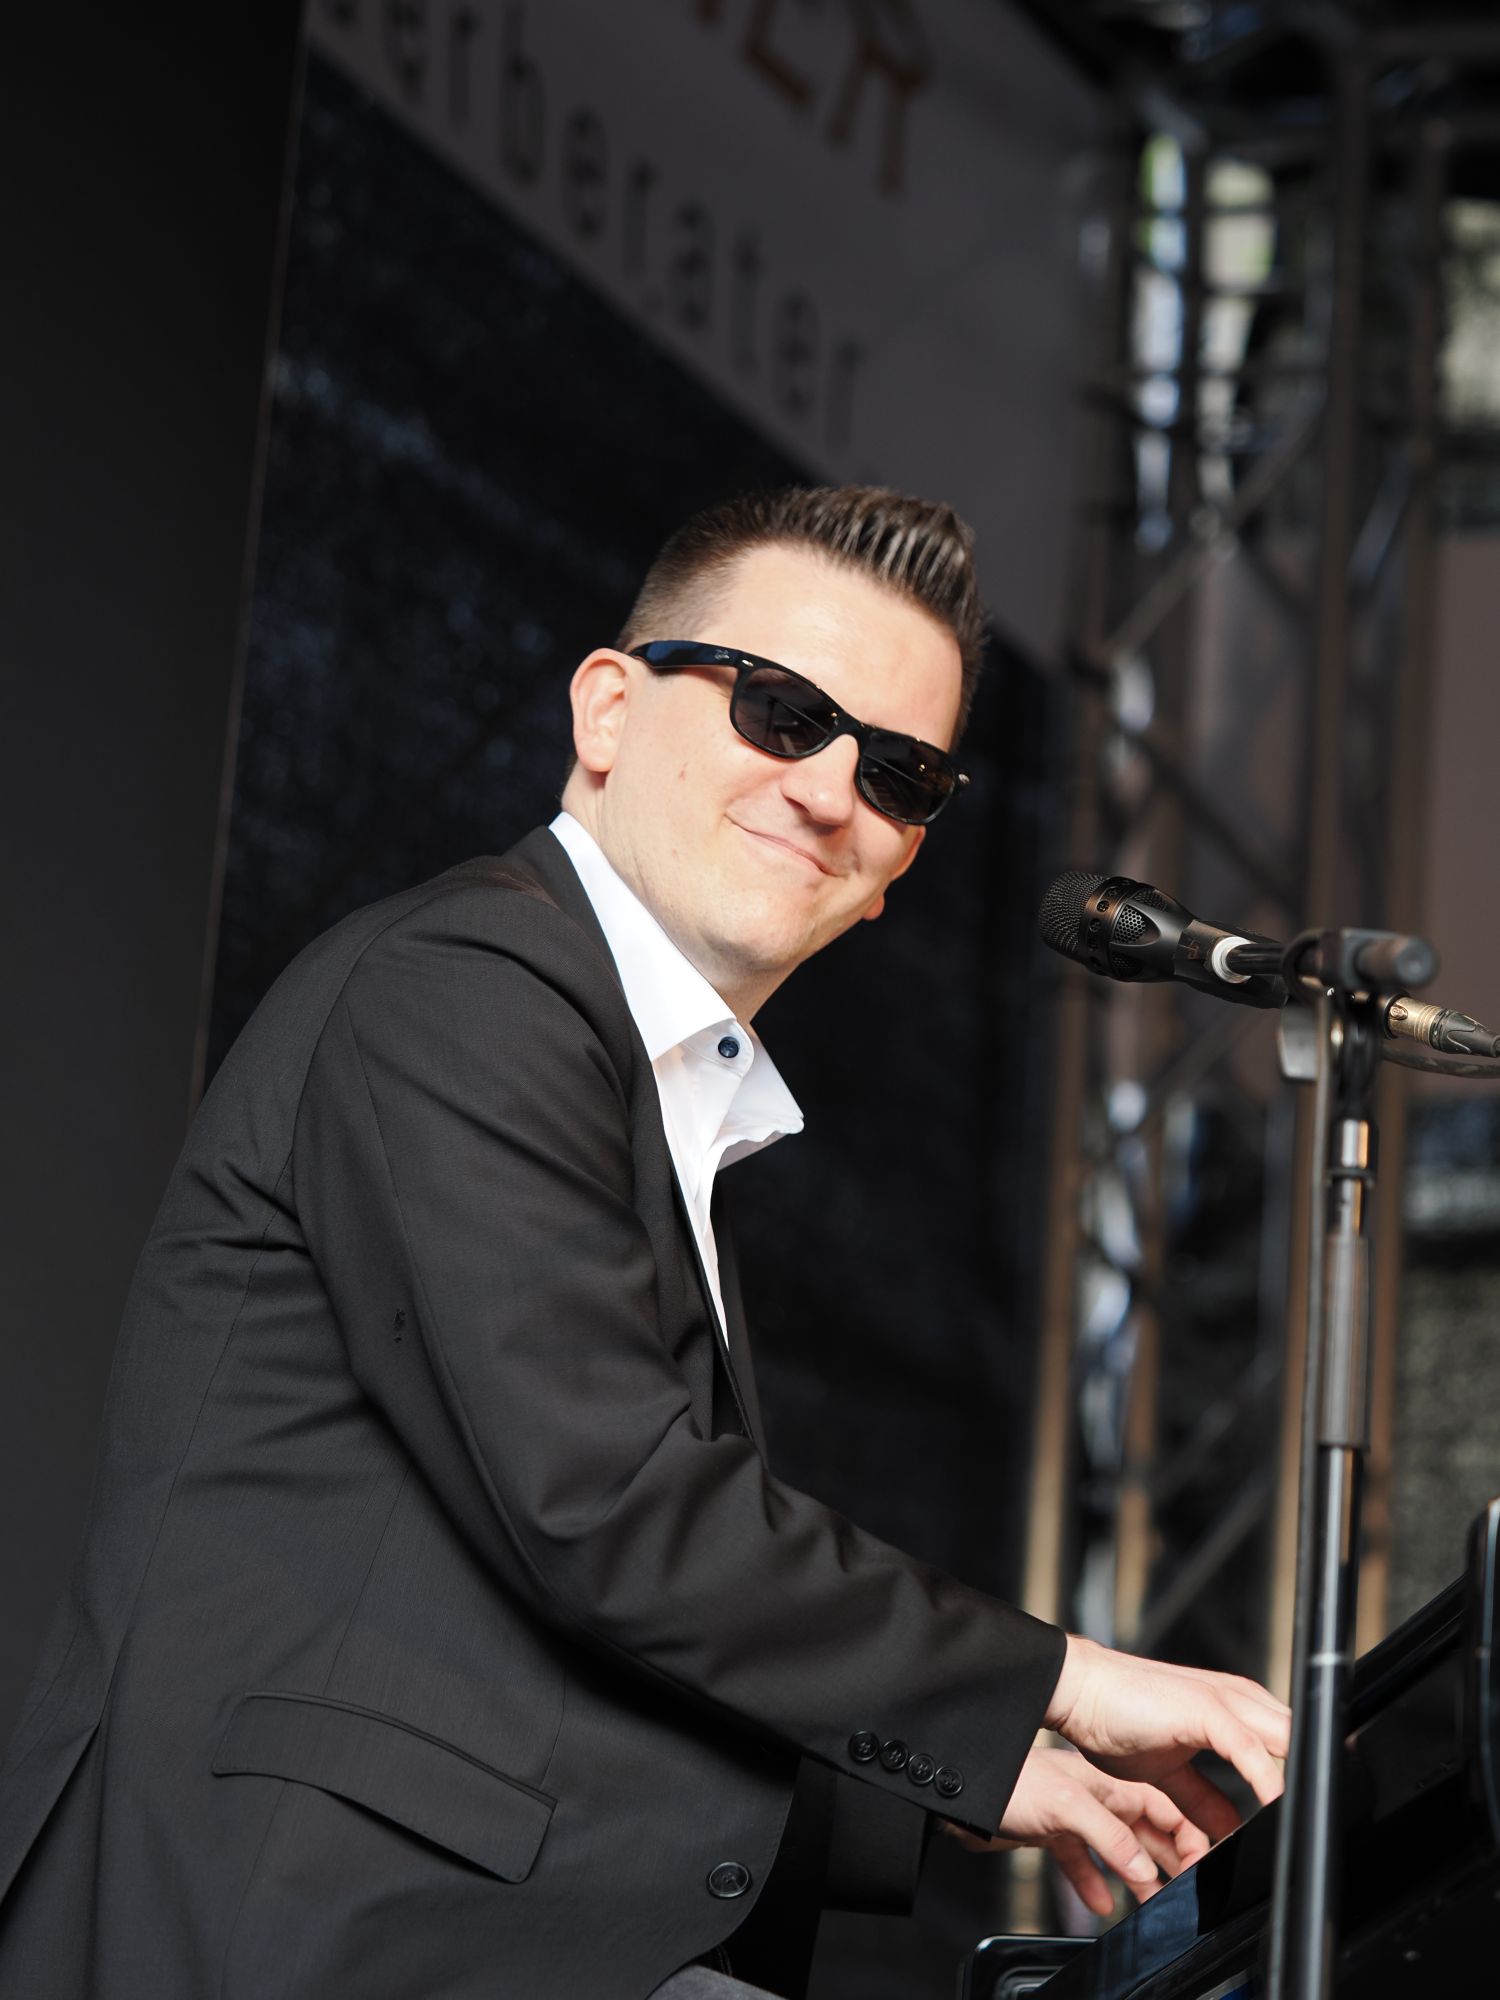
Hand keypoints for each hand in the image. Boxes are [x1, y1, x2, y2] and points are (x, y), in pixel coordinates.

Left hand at [942, 1744, 1211, 1916]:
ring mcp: (1074, 1817)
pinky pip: (1081, 1863)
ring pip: (1117, 1851)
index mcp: (1108, 1784)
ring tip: (1150, 1901)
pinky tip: (1099, 1903)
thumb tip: (1145, 1868)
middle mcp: (1095, 1799)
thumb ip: (1109, 1835)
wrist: (963, 1797)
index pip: (1162, 1808)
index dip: (1186, 1834)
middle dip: (1167, 1859)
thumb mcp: (1067, 1806)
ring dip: (1135, 1877)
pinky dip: (1092, 1884)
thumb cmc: (1010, 1785)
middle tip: (1184, 1888)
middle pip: (1145, 1830)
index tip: (1200, 1864)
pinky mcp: (1052, 1835)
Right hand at [1044, 1634, 1290, 1839]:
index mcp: (1233, 1709)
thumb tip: (1228, 1831)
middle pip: (1298, 1742)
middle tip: (1315, 1829)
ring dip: (1298, 1785)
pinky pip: (1252, 1751)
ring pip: (1287, 1742)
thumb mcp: (1167, 1772)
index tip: (1309, 1821)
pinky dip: (1268, 1782)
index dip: (1303, 1781)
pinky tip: (1274, 1808)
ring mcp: (1226, 1700)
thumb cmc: (1116, 1718)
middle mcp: (1238, 1700)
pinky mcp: (1208, 1709)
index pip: (1288, 1745)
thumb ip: (1202, 1799)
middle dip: (1312, 1784)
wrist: (1079, 1692)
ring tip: (1306, 1825)